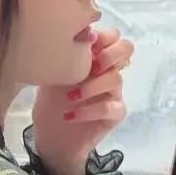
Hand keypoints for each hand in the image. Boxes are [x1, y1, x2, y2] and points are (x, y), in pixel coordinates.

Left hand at [31, 28, 133, 174]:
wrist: (50, 138)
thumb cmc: (50, 104)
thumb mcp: (49, 76)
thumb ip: (61, 56)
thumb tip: (74, 37)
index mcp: (93, 58)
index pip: (112, 36)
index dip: (103, 36)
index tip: (84, 44)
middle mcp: (106, 72)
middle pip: (126, 49)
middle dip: (108, 54)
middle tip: (90, 67)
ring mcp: (112, 93)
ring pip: (115, 79)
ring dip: (91, 86)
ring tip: (69, 97)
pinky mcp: (113, 115)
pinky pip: (110, 108)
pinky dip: (88, 110)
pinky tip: (70, 115)